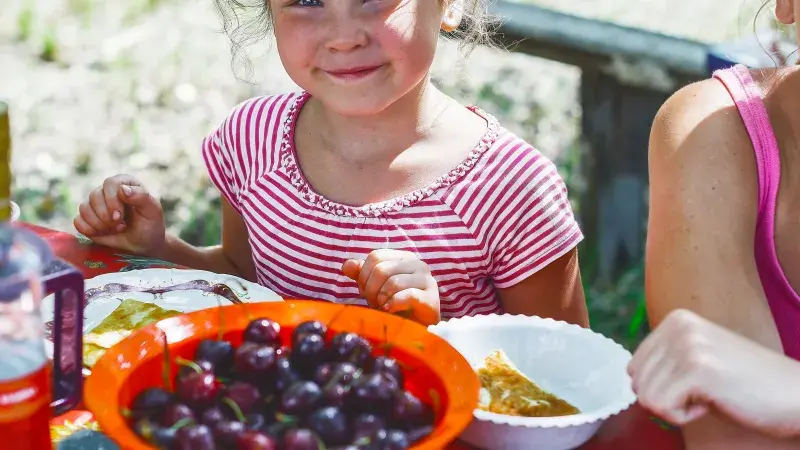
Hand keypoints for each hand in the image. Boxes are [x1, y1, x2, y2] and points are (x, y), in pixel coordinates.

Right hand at [73, 174, 165, 256]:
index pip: (110, 183)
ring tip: (115, 229)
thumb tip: (123, 189)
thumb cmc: (150, 224)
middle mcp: (107, 190)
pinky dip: (89, 230)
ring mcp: (95, 204)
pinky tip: (103, 233)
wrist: (144, 244)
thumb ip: (141, 196)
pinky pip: (78, 221)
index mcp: (124, 183)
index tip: (120, 216)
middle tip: (120, 225)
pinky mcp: (87, 219)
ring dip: (99, 224)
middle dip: (106, 215)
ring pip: (84, 208)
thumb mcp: (152, 210)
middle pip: (94, 195)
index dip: (112, 201)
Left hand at [341, 249, 440, 324]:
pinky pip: (408, 296)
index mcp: (404, 257)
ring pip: (393, 282)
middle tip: (373, 304)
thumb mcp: (374, 288)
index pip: (376, 256)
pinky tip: (390, 311)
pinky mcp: (431, 299)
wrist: (415, 330)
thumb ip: (361, 274)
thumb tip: (347, 265)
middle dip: (371, 290)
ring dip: (381, 300)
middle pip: (382, 269)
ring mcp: (427, 281)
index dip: (364, 275)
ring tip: (382, 309)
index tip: (365, 292)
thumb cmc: (393, 306)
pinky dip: (394, 305)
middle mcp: (418, 264)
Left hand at [628, 309, 799, 438]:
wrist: (795, 395)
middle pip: (636, 381)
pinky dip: (683, 418)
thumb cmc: (746, 385)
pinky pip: (661, 407)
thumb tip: (629, 376)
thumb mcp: (697, 358)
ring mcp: (687, 345)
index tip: (695, 384)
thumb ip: (664, 360)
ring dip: (676, 408)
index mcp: (675, 320)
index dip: (661, 387)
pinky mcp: (697, 369)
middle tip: (703, 392)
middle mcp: (678, 326)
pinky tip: (712, 404)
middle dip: (666, 397)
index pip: (633, 366)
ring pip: (645, 396)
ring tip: (710, 396)